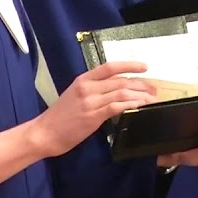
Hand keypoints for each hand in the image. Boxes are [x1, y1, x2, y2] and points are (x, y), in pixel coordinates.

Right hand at [27, 61, 156, 157]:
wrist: (44, 133)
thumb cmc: (60, 117)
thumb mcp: (75, 96)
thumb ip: (94, 90)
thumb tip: (115, 90)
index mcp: (83, 79)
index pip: (110, 66)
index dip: (129, 65)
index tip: (144, 66)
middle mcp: (88, 87)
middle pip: (120, 80)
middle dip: (141, 84)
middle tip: (153, 89)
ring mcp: (90, 101)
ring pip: (121, 92)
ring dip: (140, 95)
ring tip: (151, 99)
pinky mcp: (93, 116)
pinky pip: (117, 106)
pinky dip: (131, 104)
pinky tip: (140, 106)